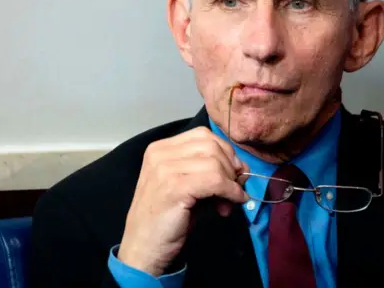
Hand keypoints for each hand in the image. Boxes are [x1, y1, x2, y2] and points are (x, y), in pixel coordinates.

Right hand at [117, 126, 248, 275]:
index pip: (202, 135)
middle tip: (233, 190)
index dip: (224, 152)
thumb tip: (241, 168)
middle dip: (230, 166)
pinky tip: (230, 204)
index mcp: (160, 149)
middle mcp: (160, 153)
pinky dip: (230, 191)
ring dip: (230, 182)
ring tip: (227, 202)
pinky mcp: (174, 187)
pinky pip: (215, 180)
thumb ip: (206, 171)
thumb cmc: (166, 220)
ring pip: (215, 161)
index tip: (233, 174)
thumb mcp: (185, 186)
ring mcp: (165, 169)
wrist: (143, 249)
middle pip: (211, 145)